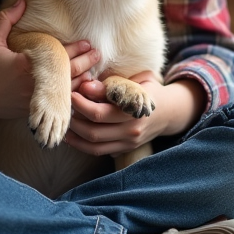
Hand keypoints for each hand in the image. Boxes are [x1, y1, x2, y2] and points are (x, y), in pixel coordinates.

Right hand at [0, 0, 102, 121]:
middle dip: (84, 63)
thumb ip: (7, 19)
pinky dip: (69, 97)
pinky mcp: (32, 111)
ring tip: (94, 71)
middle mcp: (32, 85)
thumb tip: (23, 1)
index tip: (87, 43)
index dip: (74, 49)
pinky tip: (80, 90)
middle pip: (66, 74)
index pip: (57, 56)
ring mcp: (33, 101)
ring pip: (64, 92)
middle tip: (97, 54)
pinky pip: (56, 105)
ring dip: (80, 81)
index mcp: (25, 66)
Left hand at [65, 74, 203, 156]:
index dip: (81, 104)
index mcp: (134, 111)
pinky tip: (72, 135)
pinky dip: (83, 145)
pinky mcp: (125, 149)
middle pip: (94, 131)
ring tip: (64, 123)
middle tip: (64, 108)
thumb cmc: (148, 90)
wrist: (170, 112)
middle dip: (74, 120)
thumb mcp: (135, 82)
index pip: (100, 113)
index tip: (71, 93)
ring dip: (75, 135)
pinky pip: (100, 151)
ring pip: (94, 145)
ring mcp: (129, 143)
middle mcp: (132, 131)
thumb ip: (112, 85)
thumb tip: (86, 86)